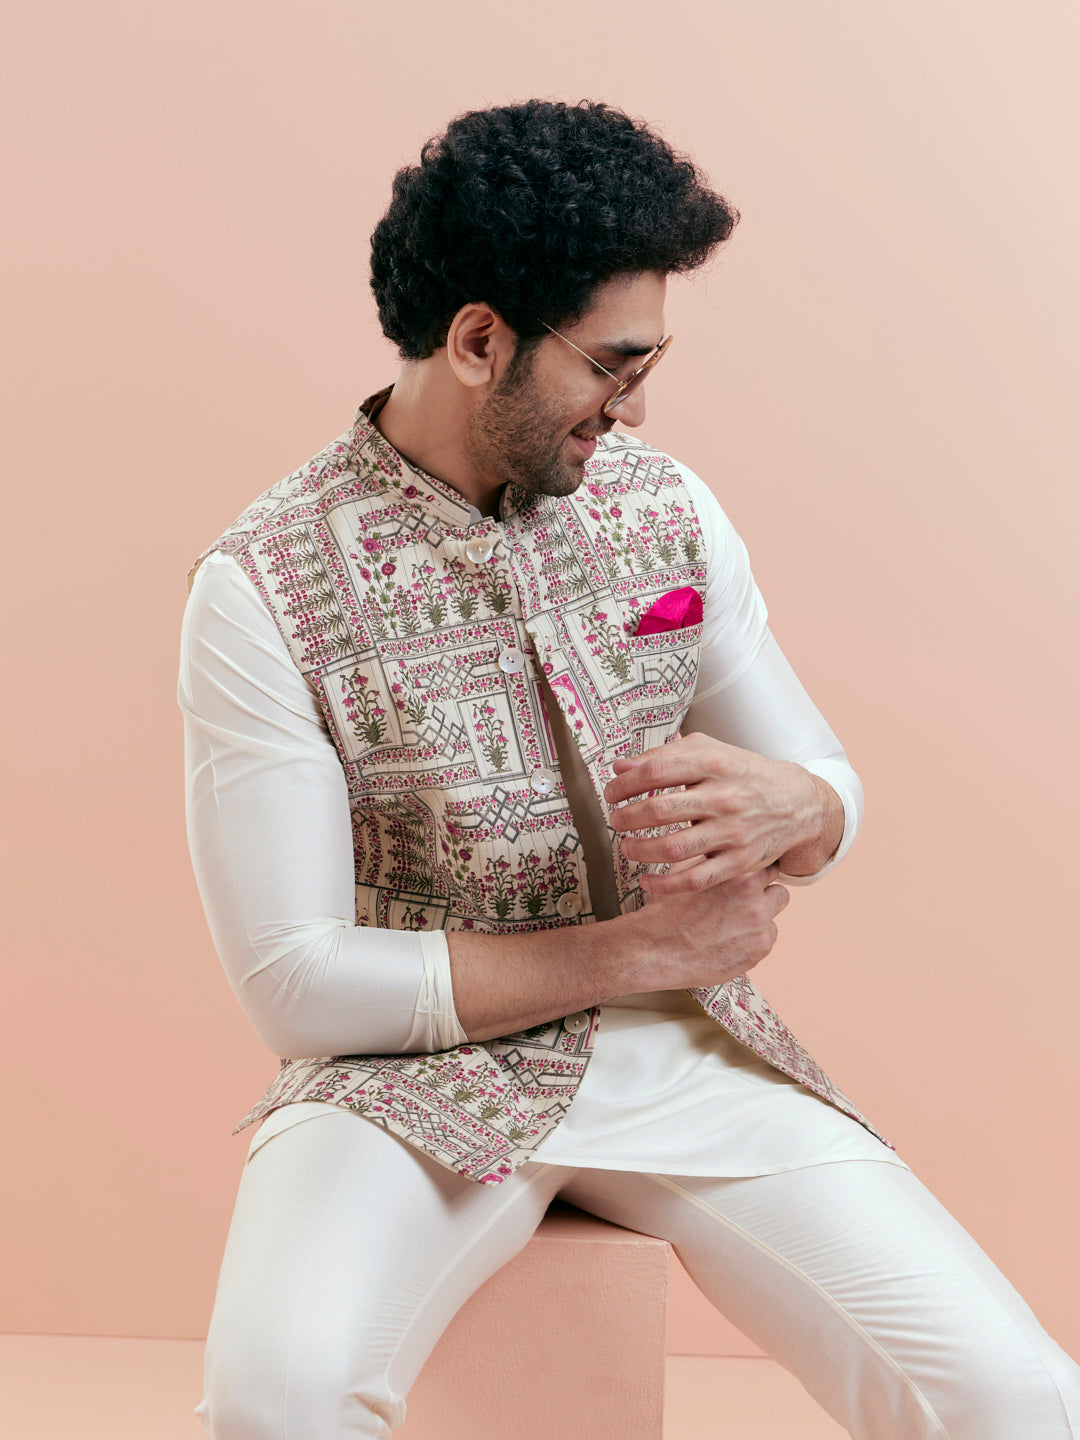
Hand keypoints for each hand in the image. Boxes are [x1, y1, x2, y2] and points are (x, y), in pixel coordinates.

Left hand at [603, 731, 827, 896]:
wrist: (797, 803)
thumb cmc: (744, 774)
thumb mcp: (710, 751)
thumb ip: (664, 756)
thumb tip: (619, 767)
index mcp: (715, 764)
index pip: (657, 772)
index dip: (626, 783)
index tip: (612, 793)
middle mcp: (725, 797)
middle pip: (660, 809)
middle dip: (628, 818)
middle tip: (616, 821)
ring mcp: (734, 832)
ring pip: (674, 848)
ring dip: (640, 850)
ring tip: (627, 847)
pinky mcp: (740, 862)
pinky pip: (697, 880)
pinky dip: (666, 885)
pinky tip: (647, 881)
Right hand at [621, 864, 790, 990]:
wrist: (656, 949)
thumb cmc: (667, 909)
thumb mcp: (685, 870)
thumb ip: (710, 857)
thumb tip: (720, 845)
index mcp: (738, 872)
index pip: (766, 863)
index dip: (755, 870)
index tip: (748, 877)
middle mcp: (754, 895)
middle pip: (778, 885)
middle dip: (763, 891)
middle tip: (745, 900)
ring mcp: (760, 923)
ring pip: (775, 912)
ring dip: (762, 913)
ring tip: (738, 920)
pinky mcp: (760, 948)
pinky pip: (769, 936)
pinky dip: (754, 937)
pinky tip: (732, 939)